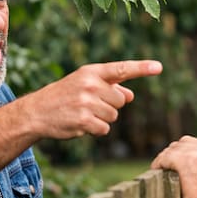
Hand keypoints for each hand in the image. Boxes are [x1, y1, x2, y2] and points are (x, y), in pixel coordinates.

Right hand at [31, 60, 161, 138]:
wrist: (36, 112)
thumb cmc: (64, 96)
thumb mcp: (85, 85)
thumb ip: (110, 87)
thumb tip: (130, 95)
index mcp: (92, 72)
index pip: (122, 69)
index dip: (142, 68)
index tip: (159, 67)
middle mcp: (90, 84)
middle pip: (120, 100)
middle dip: (109, 106)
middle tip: (88, 105)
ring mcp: (87, 103)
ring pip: (114, 116)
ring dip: (102, 119)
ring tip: (82, 113)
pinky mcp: (84, 120)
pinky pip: (105, 129)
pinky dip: (96, 130)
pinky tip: (80, 124)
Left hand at [151, 135, 196, 197]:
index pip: (196, 145)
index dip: (186, 153)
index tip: (179, 162)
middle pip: (184, 144)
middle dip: (175, 153)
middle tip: (167, 165)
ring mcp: (195, 155)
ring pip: (173, 149)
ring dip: (165, 158)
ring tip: (159, 169)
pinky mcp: (183, 162)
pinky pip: (164, 158)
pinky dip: (158, 164)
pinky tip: (155, 171)